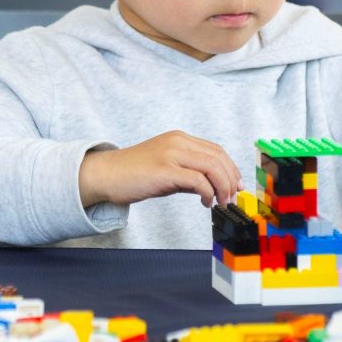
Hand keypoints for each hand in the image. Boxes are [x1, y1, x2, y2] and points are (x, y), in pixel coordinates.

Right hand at [79, 131, 242, 208]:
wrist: (105, 175)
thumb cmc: (134, 174)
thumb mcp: (167, 169)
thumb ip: (189, 174)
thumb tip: (212, 188)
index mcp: (180, 139)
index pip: (216, 150)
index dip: (231, 168)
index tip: (236, 186)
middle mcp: (178, 142)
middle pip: (218, 157)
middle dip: (230, 179)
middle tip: (232, 198)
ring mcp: (171, 154)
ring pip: (212, 167)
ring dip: (222, 187)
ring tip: (221, 203)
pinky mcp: (164, 170)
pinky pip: (197, 180)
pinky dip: (208, 193)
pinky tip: (205, 203)